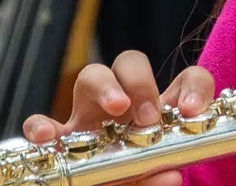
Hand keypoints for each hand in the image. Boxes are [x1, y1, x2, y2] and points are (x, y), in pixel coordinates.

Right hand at [23, 51, 215, 185]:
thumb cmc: (134, 181)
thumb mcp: (151, 180)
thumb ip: (159, 179)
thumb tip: (170, 175)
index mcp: (161, 113)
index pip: (186, 81)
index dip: (194, 87)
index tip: (191, 110)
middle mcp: (125, 106)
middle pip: (130, 63)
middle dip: (140, 81)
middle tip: (147, 117)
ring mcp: (89, 118)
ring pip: (91, 76)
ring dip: (105, 85)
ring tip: (116, 107)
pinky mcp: (59, 140)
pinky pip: (41, 122)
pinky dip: (41, 125)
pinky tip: (47, 137)